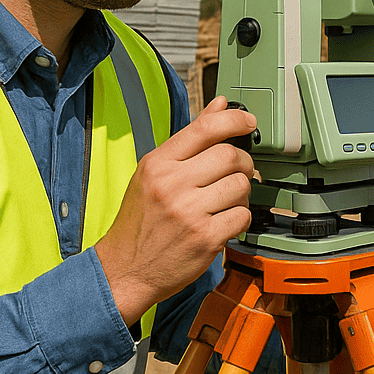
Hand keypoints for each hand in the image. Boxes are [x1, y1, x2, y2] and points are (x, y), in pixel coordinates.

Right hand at [94, 96, 256, 325]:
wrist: (124, 269)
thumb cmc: (141, 219)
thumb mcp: (154, 172)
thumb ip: (190, 138)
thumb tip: (220, 104)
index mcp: (158, 164)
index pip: (205, 128)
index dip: (235, 120)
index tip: (248, 122)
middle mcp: (172, 185)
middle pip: (230, 156)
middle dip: (243, 162)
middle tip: (237, 172)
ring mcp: (190, 213)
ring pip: (241, 185)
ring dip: (241, 192)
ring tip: (226, 200)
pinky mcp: (206, 239)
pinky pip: (243, 215)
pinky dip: (239, 217)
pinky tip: (224, 221)